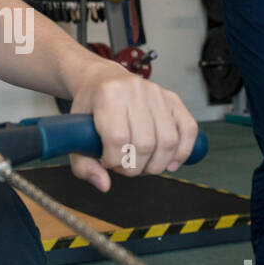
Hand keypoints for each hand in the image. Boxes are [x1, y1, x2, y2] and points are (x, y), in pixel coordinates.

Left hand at [67, 62, 199, 192]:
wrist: (102, 79)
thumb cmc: (90, 107)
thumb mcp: (75, 133)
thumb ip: (83, 164)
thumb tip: (104, 185)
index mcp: (107, 95)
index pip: (118, 139)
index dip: (114, 161)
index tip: (108, 162)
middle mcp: (134, 91)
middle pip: (145, 144)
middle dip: (135, 167)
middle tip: (125, 166)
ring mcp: (156, 93)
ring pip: (168, 140)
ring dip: (157, 164)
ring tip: (143, 165)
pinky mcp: (172, 98)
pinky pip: (188, 128)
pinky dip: (183, 151)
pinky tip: (171, 162)